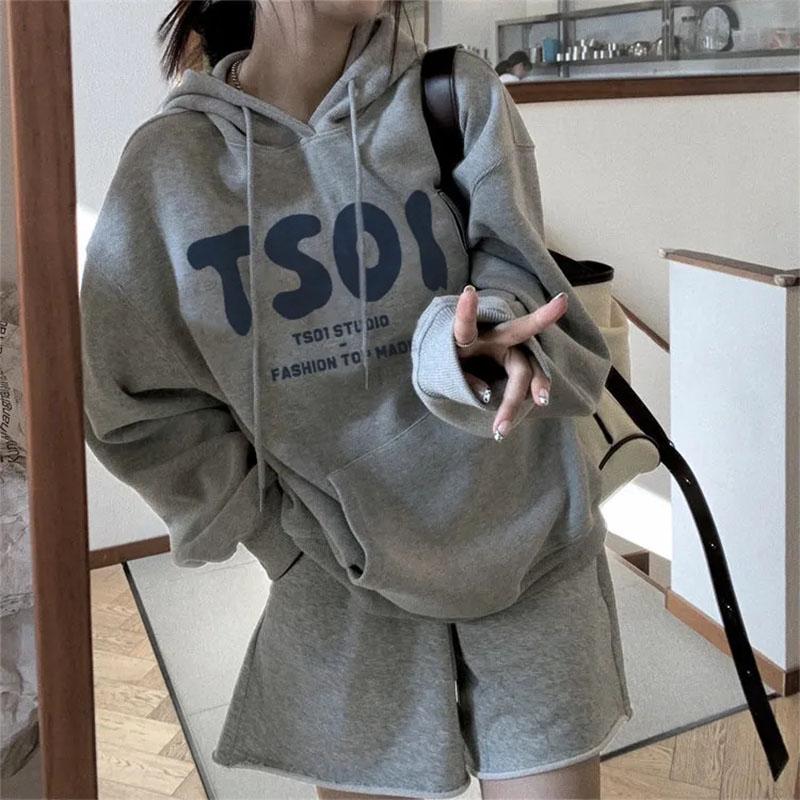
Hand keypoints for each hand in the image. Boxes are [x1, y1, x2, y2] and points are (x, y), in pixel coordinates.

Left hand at [453, 284, 568, 439]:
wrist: (458, 370)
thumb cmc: (450, 366)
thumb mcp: (446, 375)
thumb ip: (462, 381)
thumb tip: (487, 395)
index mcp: (467, 337)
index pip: (465, 325)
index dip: (465, 311)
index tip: (469, 293)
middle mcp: (492, 338)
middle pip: (517, 330)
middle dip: (540, 316)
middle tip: (562, 302)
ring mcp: (509, 352)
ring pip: (525, 366)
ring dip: (532, 385)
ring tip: (541, 399)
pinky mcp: (518, 367)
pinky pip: (531, 378)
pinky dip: (535, 390)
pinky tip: (539, 399)